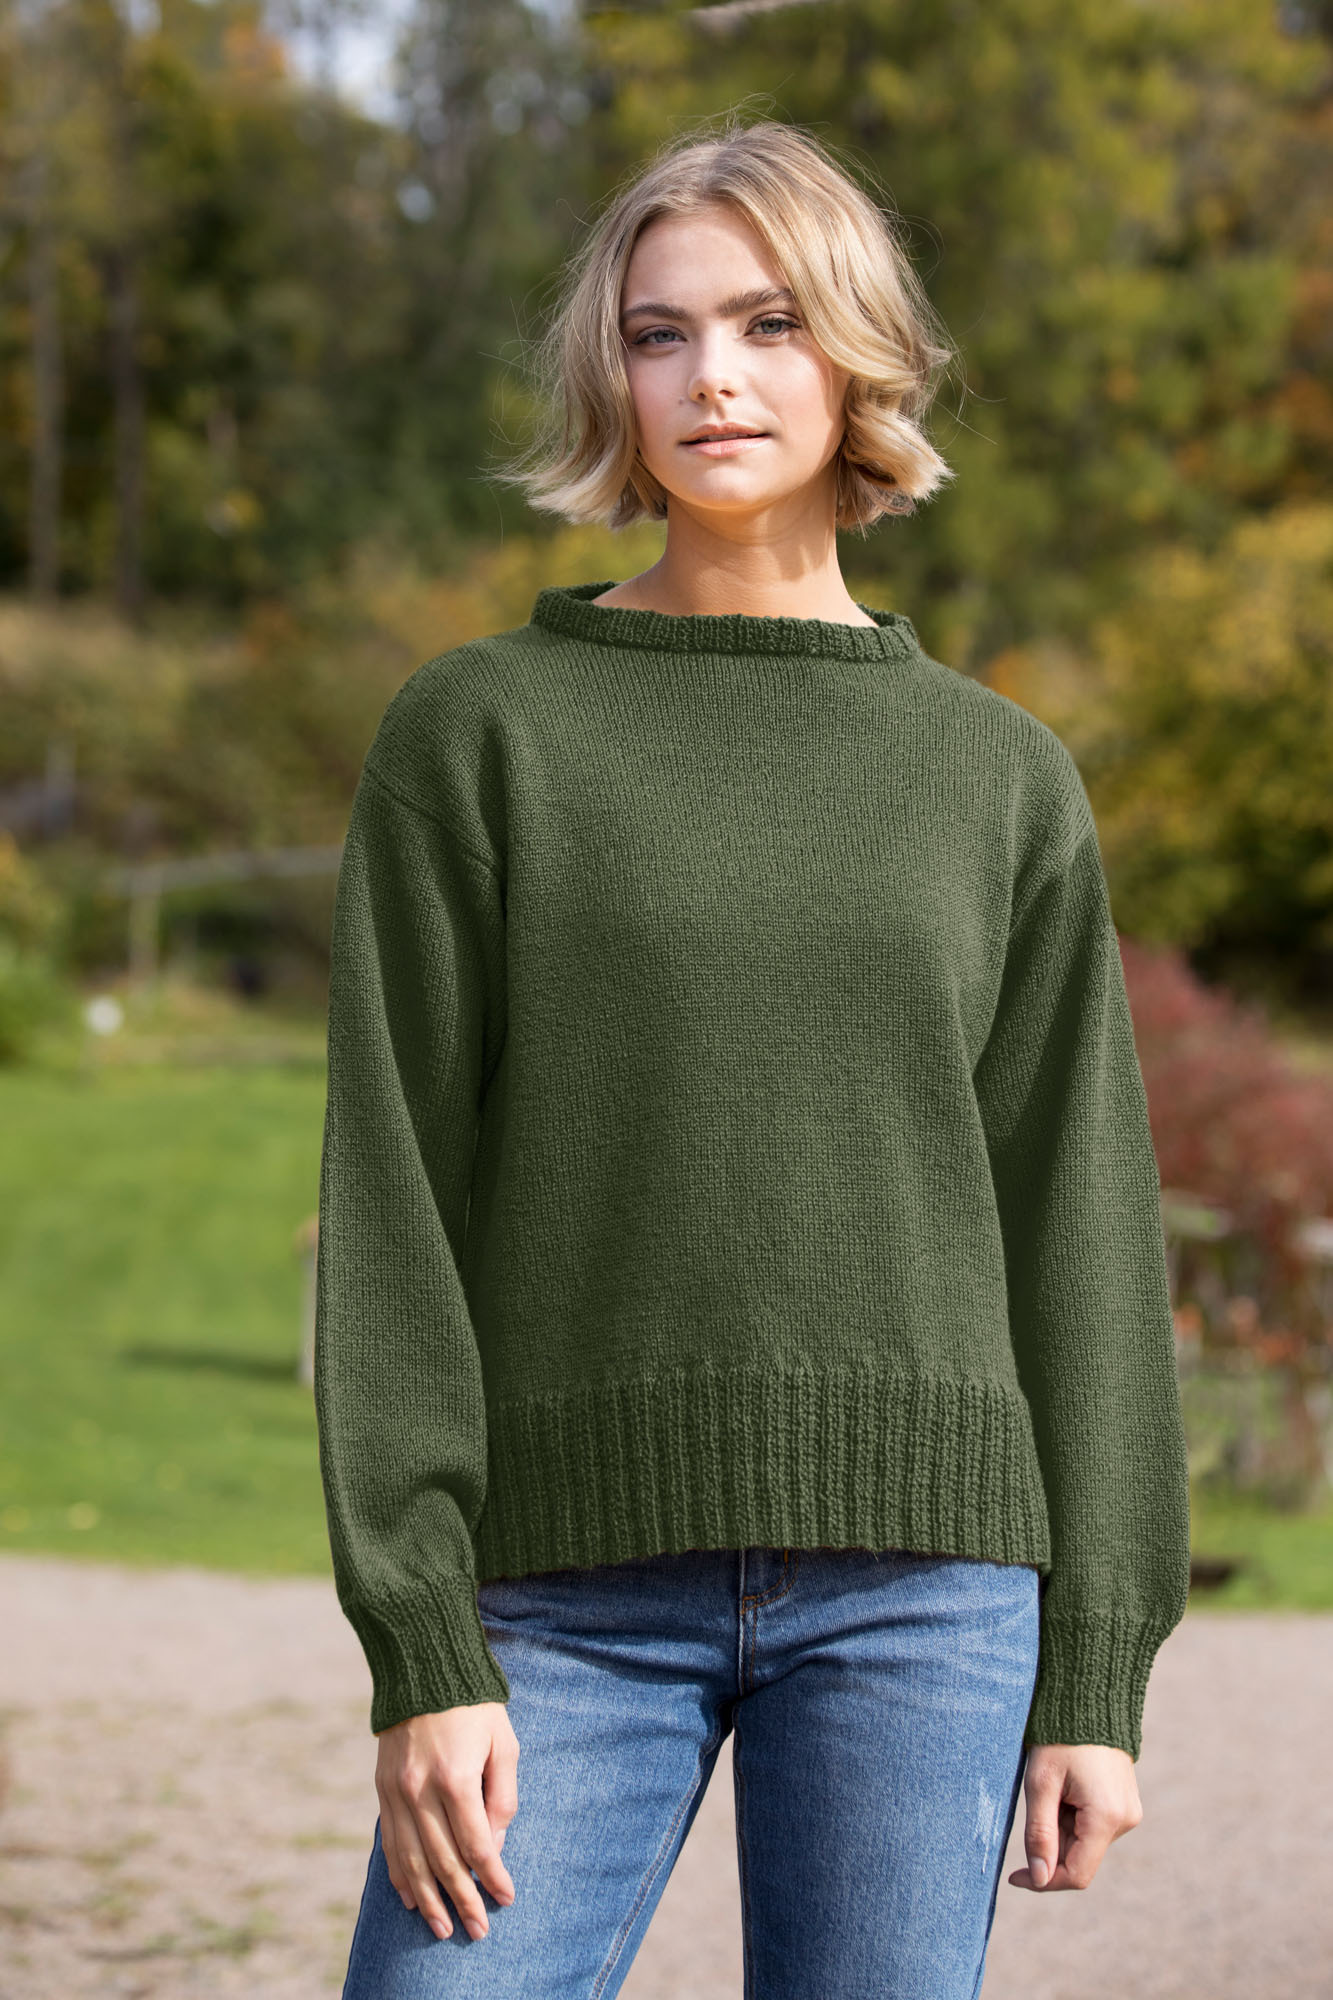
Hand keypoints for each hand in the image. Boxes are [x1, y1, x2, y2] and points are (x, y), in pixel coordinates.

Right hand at [375, 1701, 518, 1941]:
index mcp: (456, 1776)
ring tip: (442, 1928)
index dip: (493, 1876)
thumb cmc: (474, 1706)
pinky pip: (390, 1842)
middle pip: (443, 1860)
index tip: (506, 1898)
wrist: (424, 1667)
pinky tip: (410, 1897)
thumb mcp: (503, 1742)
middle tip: (477, 1930)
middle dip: (462, 1900)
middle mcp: (421, 1789)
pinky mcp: (382, 1789)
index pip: (476, 1844)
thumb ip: (502, 1797)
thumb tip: (493, 1847)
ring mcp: (396, 1791)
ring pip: (411, 1859)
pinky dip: (399, 1874)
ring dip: (428, 1899)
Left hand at [1008, 1743, 1142, 1891]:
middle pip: (1079, 1858)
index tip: (1013, 1875)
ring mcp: (1128, 1812)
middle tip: (1034, 1806)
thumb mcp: (1040, 1783)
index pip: (1076, 1875)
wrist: (1089, 1698)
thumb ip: (1039, 1833)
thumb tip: (1039, 1879)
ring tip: (1053, 1787)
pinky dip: (1072, 1817)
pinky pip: (1094, 1826)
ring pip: (1085, 1843)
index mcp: (1106, 1817)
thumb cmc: (1059, 1737)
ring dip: (1060, 1828)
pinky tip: (1065, 1787)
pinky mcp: (1125, 1803)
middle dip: (1050, 1844)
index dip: (1043, 1881)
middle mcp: (1125, 1820)